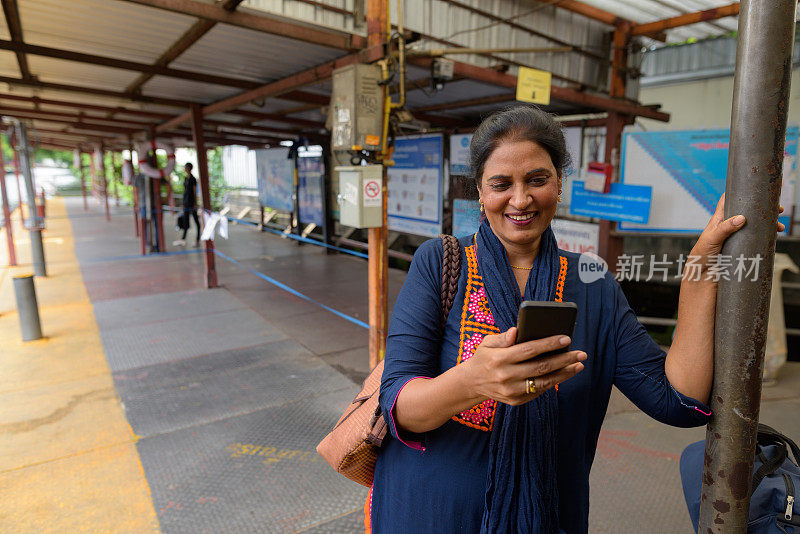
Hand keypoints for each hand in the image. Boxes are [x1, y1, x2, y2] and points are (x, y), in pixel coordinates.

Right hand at [464, 327, 585, 405]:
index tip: (566, 338)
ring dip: (564, 374)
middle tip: (581, 353)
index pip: (529, 350)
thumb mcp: (487, 343)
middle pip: (541, 367)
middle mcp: (506, 376)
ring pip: (544, 382)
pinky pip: (538, 391)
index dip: (549, 344)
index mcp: (499, 359)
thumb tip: (517, 330)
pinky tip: (564, 374)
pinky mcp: (515, 401)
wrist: (471, 383)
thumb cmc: (483, 358)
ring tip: (578, 365)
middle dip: (564, 359)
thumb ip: (503, 337)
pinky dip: (553, 382)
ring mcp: (511, 391)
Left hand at [690, 194, 784, 269]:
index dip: (739, 193)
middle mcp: (729, 227)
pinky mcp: (741, 248)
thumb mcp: (712, 239)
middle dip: (762, 210)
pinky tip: (774, 237)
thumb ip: (725, 228)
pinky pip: (755, 240)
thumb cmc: (701, 254)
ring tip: (779, 227)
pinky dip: (766, 237)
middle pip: (747, 214)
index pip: (728, 202)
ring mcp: (736, 237)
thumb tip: (741, 218)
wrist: (702, 276)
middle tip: (778, 210)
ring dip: (768, 225)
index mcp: (719, 220)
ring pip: (754, 227)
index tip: (754, 188)